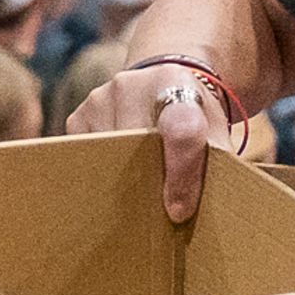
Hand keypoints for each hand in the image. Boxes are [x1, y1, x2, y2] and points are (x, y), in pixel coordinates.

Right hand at [67, 58, 235, 222]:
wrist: (164, 83)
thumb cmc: (195, 114)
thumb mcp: (215, 129)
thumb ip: (215, 162)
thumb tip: (197, 212)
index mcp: (176, 83)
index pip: (181, 131)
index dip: (181, 174)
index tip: (179, 211)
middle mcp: (132, 86)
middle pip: (138, 148)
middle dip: (152, 183)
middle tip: (161, 209)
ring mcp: (100, 99)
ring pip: (110, 156)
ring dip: (126, 180)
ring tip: (144, 189)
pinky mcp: (79, 116)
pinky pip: (88, 156)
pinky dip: (106, 172)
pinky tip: (123, 173)